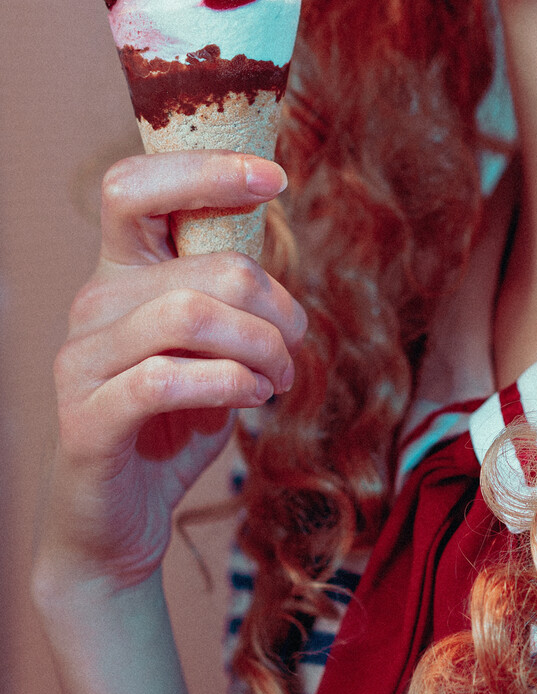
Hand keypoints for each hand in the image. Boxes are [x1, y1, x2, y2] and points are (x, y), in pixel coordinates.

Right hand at [34, 151, 306, 599]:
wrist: (121, 524)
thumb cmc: (176, 422)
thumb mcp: (216, 345)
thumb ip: (233, 291)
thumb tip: (275, 235)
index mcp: (122, 272)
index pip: (133, 187)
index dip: (204, 170)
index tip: (275, 178)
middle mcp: (93, 303)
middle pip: (202, 263)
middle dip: (274, 301)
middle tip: (297, 343)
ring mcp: (81, 360)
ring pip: (190, 312)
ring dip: (260, 344)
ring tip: (280, 378)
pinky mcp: (87, 418)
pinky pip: (166, 377)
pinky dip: (229, 382)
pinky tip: (254, 398)